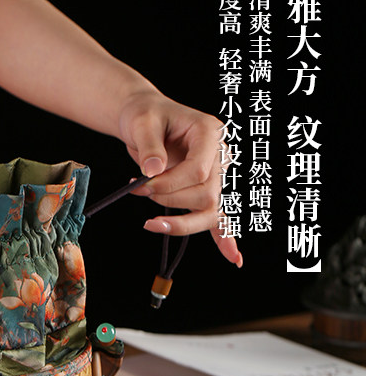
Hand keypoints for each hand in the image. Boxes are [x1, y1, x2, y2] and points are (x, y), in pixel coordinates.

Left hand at [118, 90, 242, 266]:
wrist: (145, 117)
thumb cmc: (145, 116)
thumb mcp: (141, 123)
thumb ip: (149, 146)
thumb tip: (152, 172)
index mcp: (210, 133)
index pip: (198, 171)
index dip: (169, 184)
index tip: (142, 185)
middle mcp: (220, 156)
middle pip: (206, 194)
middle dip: (169, 200)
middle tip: (140, 191)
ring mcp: (217, 175)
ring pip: (210, 211)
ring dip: (180, 222)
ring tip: (151, 223)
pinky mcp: (207, 190)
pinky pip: (220, 217)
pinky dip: (225, 239)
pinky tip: (234, 259)